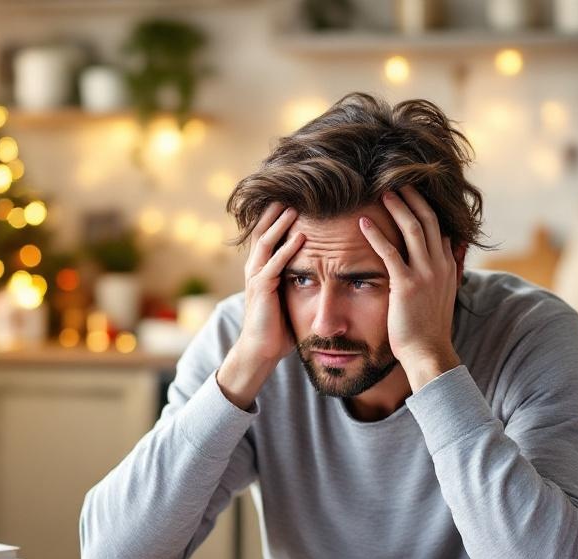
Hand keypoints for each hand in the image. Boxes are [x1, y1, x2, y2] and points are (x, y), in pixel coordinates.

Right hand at [217, 203, 304, 409]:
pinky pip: (274, 264)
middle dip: (276, 210)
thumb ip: (299, 279)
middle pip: (264, 230)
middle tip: (293, 189)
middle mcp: (255, 268)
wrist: (260, 351)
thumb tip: (321, 269)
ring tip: (295, 205)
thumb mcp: (289, 297)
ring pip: (267, 241)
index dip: (279, 215)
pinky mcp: (262, 289)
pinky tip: (300, 235)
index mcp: (262, 268)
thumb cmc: (278, 327)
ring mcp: (256, 277)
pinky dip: (287, 248)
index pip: (269, 233)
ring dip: (281, 222)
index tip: (297, 196)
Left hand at [359, 186, 461, 390]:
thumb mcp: (441, 295)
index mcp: (448, 266)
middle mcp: (440, 265)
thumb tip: (448, 252)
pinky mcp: (407, 285)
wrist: (428, 353)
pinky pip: (390, 252)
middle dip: (413, 198)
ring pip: (414, 229)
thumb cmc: (429, 329)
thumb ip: (444, 272)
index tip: (413, 192)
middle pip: (429, 220)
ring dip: (398, 207)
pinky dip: (376, 234)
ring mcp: (425, 274)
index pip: (440, 227)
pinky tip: (362, 223)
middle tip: (396, 181)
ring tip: (382, 192)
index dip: (427, 207)